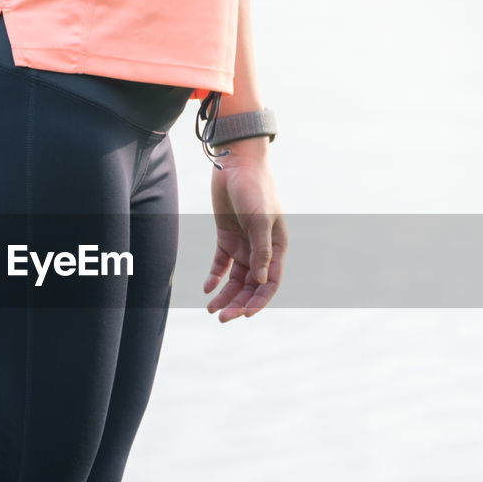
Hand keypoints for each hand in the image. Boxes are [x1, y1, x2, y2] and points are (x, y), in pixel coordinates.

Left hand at [203, 137, 287, 320]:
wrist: (237, 163)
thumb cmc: (255, 189)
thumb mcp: (260, 220)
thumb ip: (261, 251)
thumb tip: (262, 281)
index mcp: (276, 247)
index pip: (270, 282)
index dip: (259, 301)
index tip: (245, 315)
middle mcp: (260, 249)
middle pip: (250, 285)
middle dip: (238, 303)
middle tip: (222, 318)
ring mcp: (242, 243)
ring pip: (234, 278)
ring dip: (224, 295)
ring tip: (210, 310)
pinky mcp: (225, 236)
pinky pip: (220, 264)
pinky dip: (214, 277)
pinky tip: (206, 289)